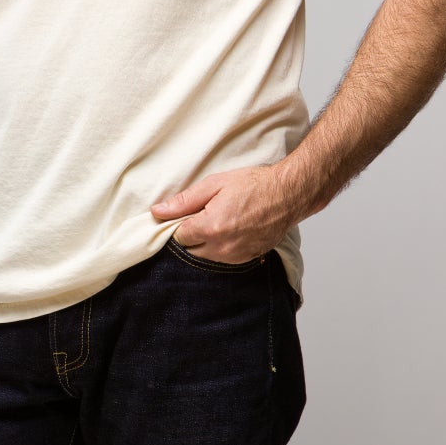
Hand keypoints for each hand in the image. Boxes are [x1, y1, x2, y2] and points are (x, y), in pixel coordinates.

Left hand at [151, 163, 299, 262]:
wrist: (288, 194)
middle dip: (193, 234)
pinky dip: (222, 247)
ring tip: (223, 220)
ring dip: (207, 242)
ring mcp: (235, 256)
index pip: (179, 236)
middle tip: (207, 214)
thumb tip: (157, 211)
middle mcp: (221, 247)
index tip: (192, 212)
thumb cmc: (254, 185)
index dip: (182, 223)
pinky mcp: (246, 259)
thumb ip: (183, 201)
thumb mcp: (214, 185)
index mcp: (210, 227)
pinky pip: (223, 258)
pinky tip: (234, 229)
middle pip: (191, 249)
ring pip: (206, 255)